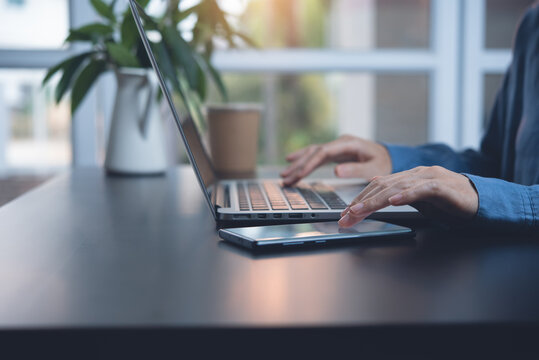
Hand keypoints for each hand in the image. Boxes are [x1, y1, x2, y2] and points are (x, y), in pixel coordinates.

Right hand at [280, 135, 391, 185]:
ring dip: (298, 163)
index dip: (309, 164)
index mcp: (348, 144)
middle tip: (285, 177)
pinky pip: (316, 155)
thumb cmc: (384, 164)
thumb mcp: (374, 169)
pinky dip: (304, 160)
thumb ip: (356, 170)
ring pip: (312, 153)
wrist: (390, 157)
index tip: (298, 175)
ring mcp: (336, 146)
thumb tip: (336, 171)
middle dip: (299, 165)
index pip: (323, 152)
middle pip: (314, 152)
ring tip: (284, 174)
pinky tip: (292, 162)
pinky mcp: (335, 152)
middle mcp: (340, 142)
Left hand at [338, 166, 478, 227]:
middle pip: (381, 187)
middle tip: (346, 217)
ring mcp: (428, 178)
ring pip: (396, 188)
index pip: (376, 187)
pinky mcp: (442, 187)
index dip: (358, 200)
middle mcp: (414, 175)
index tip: (344, 215)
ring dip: (375, 200)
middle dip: (360, 203)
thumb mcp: (418, 201)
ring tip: (360, 210)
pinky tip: (394, 201)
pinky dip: (406, 195)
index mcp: (406, 178)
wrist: (479, 199)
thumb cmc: (448, 202)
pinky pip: (421, 190)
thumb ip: (400, 195)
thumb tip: (380, 196)